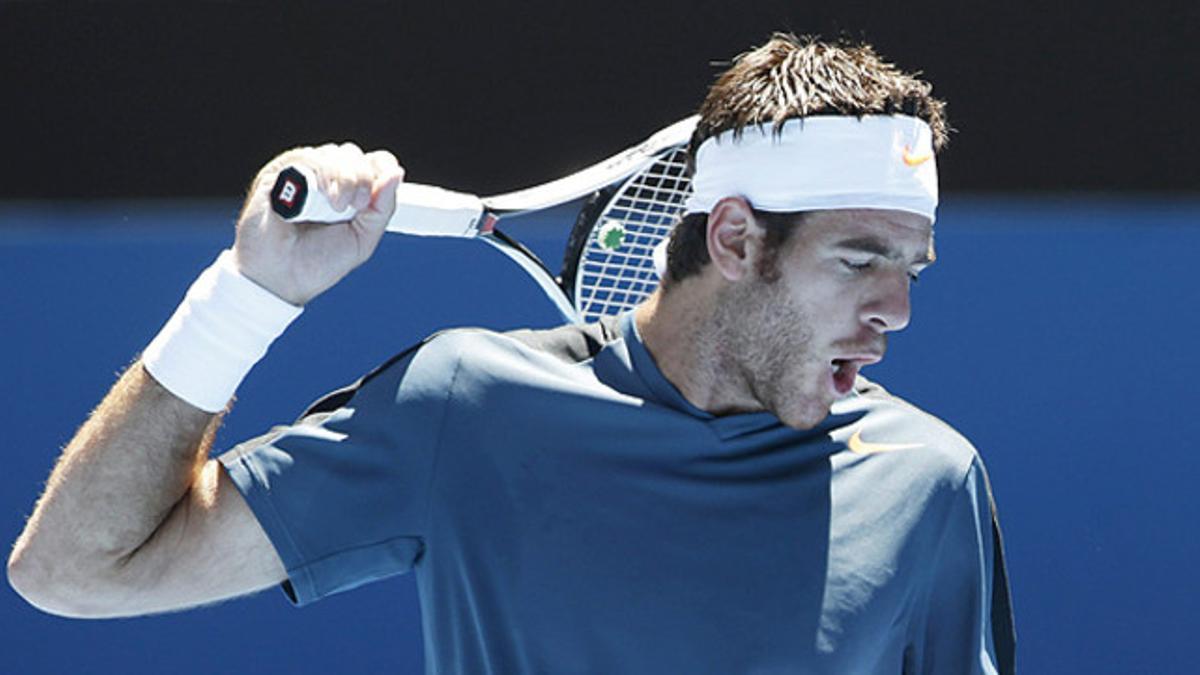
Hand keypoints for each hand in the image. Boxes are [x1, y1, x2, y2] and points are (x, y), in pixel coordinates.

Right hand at [232, 143, 403, 305]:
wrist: (283, 278)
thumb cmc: (318, 262)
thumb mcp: (363, 238)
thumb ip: (382, 208)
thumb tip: (397, 174)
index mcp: (349, 192)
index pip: (372, 162)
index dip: (382, 168)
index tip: (382, 191)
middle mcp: (326, 179)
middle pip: (354, 155)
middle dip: (363, 177)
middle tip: (358, 205)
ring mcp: (303, 174)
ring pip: (334, 153)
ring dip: (346, 177)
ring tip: (338, 207)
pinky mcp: (279, 173)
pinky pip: (309, 158)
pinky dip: (324, 176)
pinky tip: (326, 199)